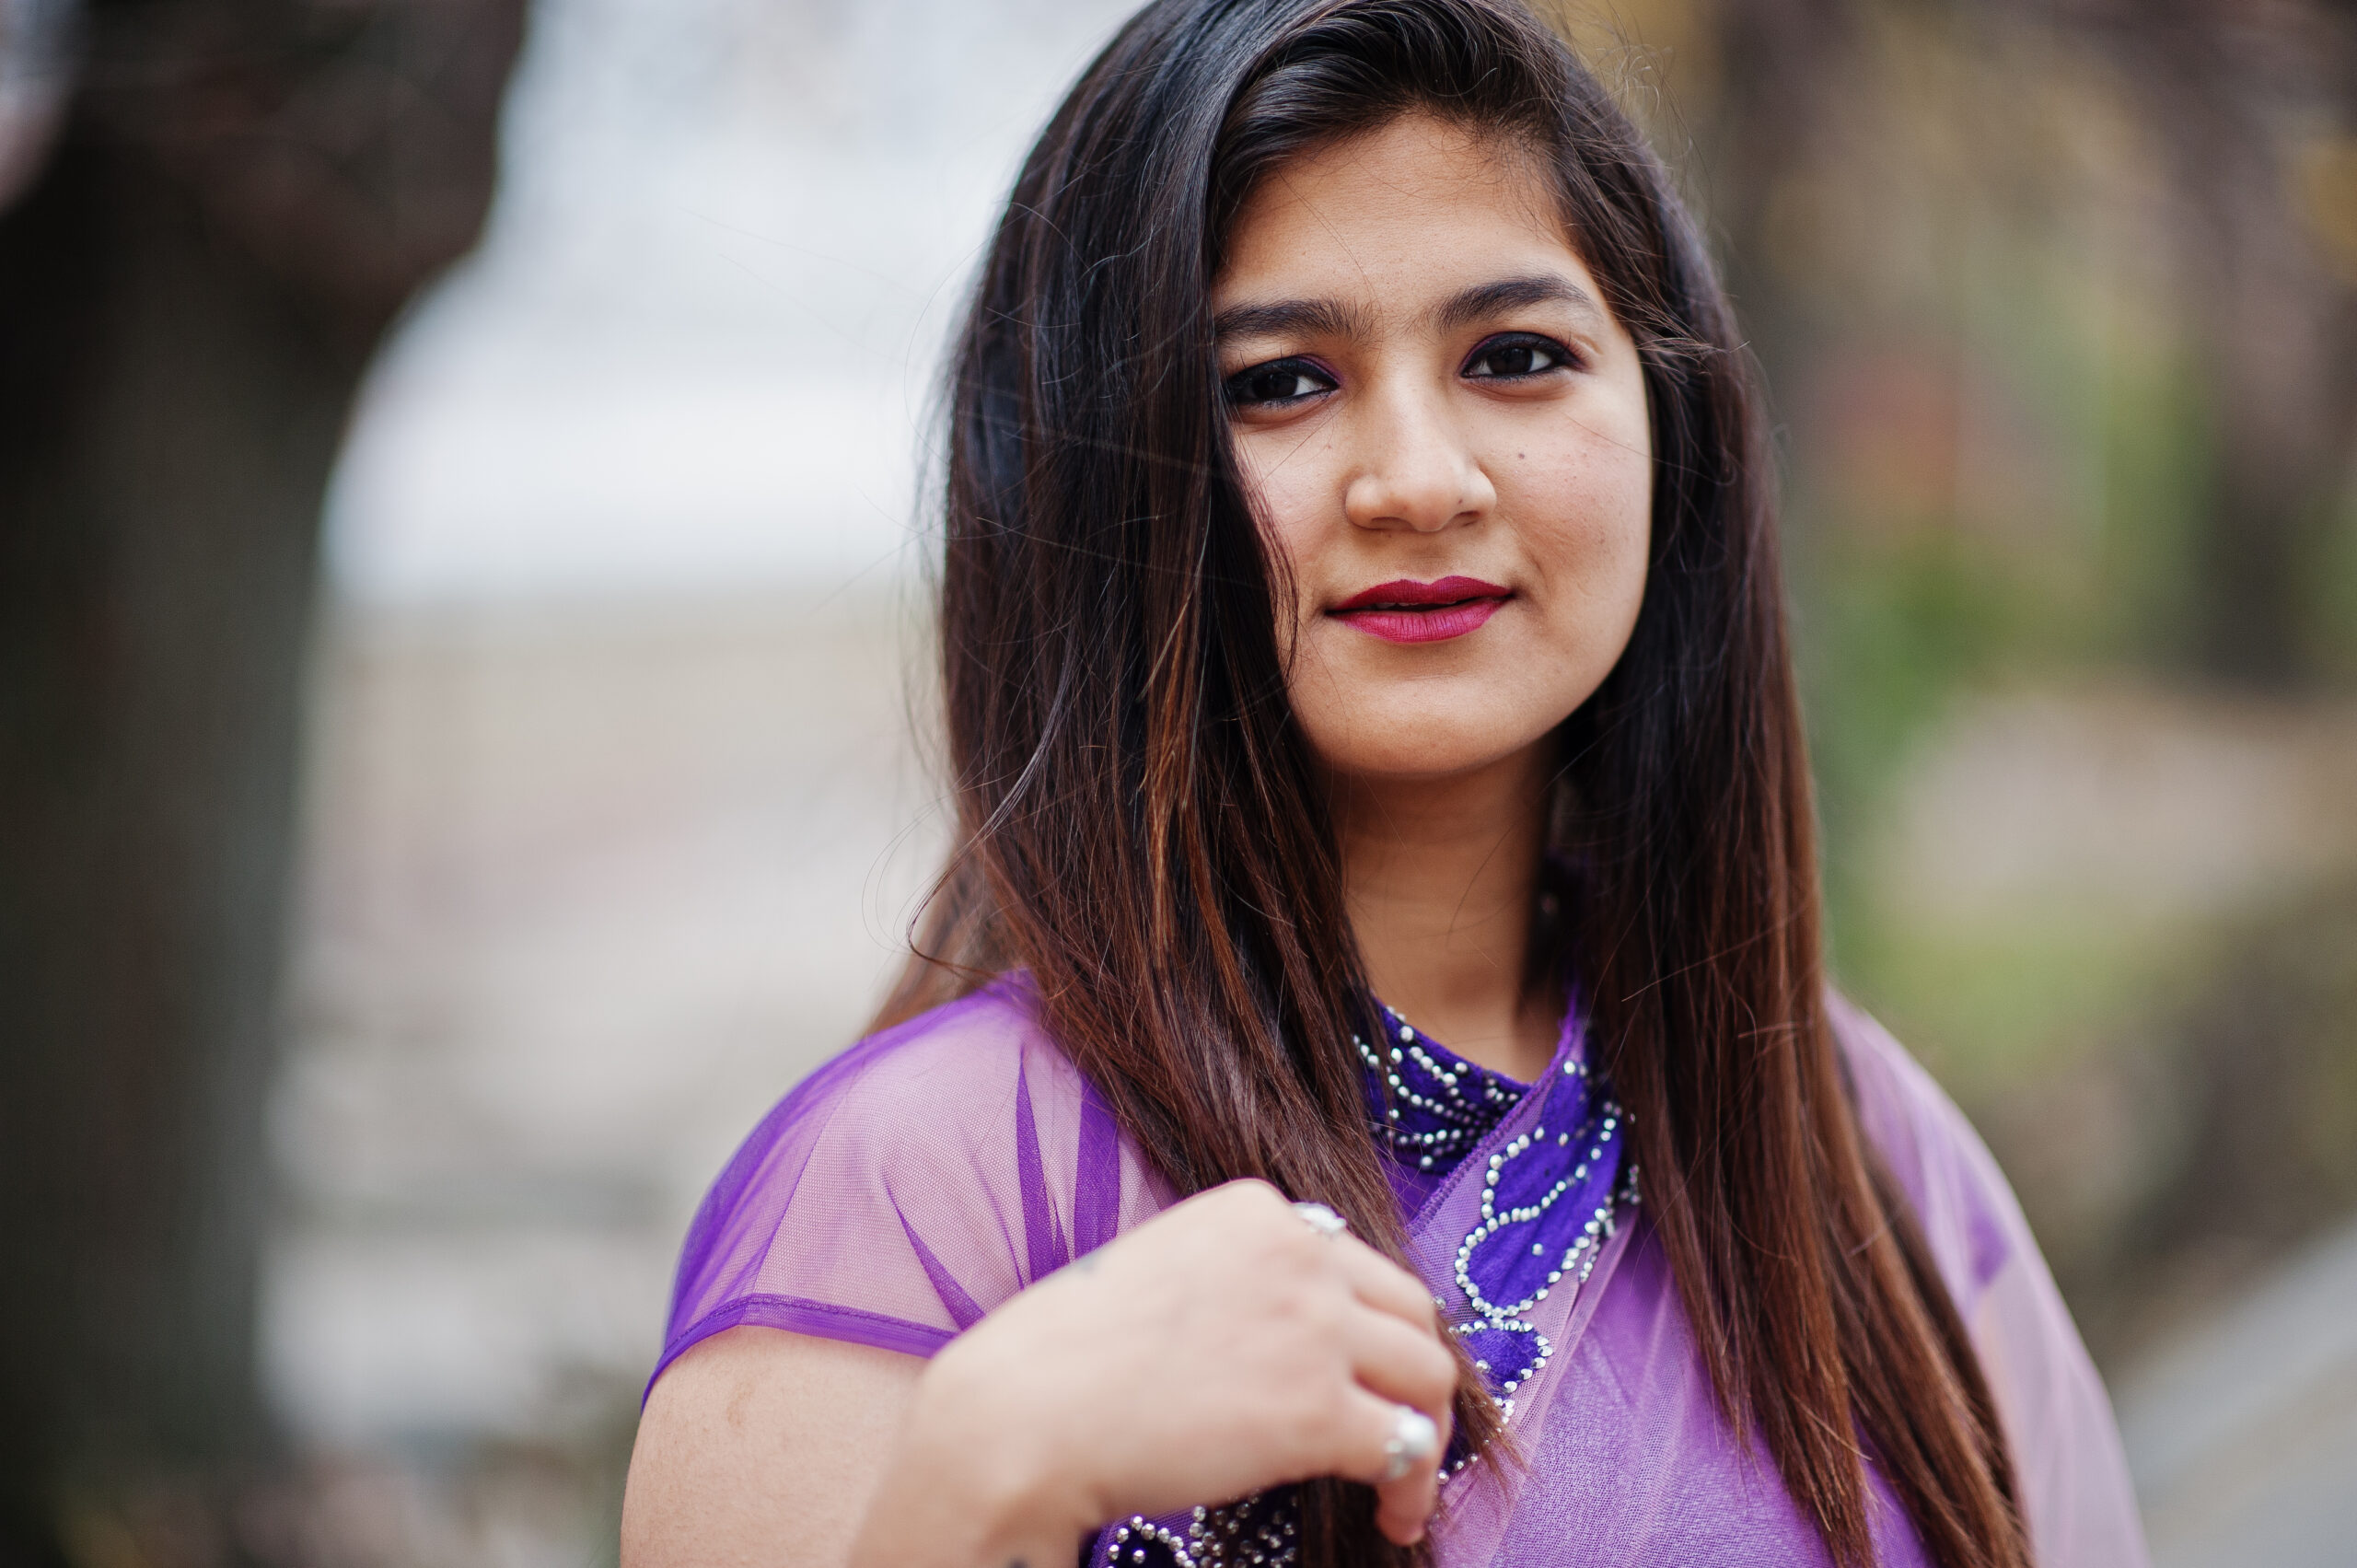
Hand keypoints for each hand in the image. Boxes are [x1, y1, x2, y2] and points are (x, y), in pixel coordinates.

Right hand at [851, 1179, 1458, 1566]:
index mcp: (1256, 1209)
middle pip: (1411, 1311)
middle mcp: (1298, 1251)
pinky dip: (1413, 1486)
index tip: (1358, 1377)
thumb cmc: (1066, 1358)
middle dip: (1412, 1376)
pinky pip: (1405, 1445)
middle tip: (1397, 1431)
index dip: (1367, 1329)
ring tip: (1402, 1485)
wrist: (1023, 1416)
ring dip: (1426, 1434)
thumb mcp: (1161, 1270)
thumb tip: (1290, 1339)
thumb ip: (1237, 1280)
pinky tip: (1391, 1516)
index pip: (1353, 1264)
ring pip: (1429, 1375)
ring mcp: (1313, 1328)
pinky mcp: (1316, 1411)